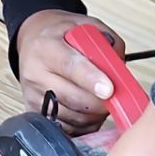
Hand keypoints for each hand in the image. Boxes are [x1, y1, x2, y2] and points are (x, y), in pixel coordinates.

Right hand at [15, 10, 126, 131]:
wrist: (33, 42)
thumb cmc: (62, 36)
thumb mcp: (86, 27)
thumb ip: (108, 44)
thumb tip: (121, 71)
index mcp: (47, 46)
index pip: (71, 66)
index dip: (91, 79)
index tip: (109, 90)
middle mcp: (35, 72)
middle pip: (74, 98)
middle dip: (101, 103)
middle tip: (114, 97)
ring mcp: (33, 95)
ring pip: (73, 117)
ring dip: (95, 115)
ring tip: (100, 101)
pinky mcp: (34, 112)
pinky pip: (67, 128)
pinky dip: (84, 125)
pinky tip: (88, 112)